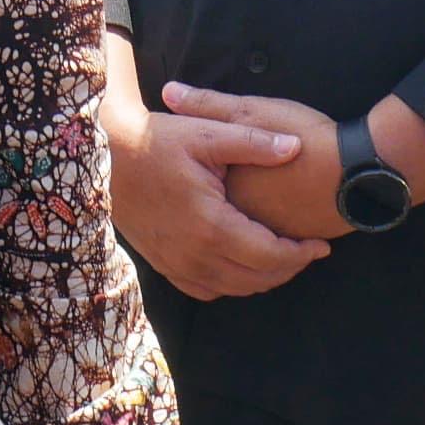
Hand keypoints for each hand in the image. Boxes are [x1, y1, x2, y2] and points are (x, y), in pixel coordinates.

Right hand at [101, 67, 332, 300]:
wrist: (102, 157)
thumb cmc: (155, 142)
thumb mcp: (206, 133)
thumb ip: (254, 142)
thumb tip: (296, 147)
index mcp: (211, 225)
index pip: (270, 255)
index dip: (301, 254)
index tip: (321, 244)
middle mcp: (195, 254)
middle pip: (256, 280)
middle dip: (289, 269)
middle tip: (308, 252)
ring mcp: (176, 264)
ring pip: (233, 289)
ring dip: (263, 279)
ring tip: (283, 258)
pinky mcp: (163, 264)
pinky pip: (205, 290)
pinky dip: (231, 284)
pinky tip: (241, 265)